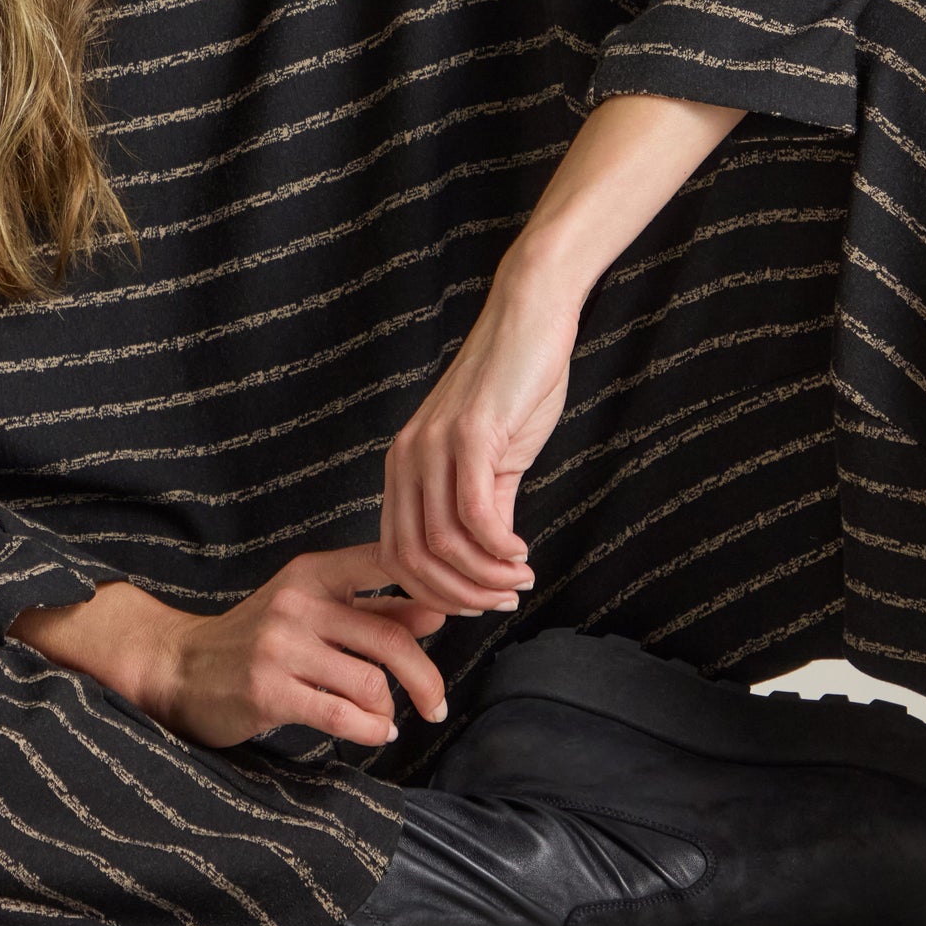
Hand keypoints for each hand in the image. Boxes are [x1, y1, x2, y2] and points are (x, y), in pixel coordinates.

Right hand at [147, 543, 449, 750]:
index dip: (439, 587)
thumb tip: (438, 609)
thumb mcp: (310, 607)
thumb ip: (371, 606)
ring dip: (391, 710)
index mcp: (313, 572)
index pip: (389, 566)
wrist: (180, 667)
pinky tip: (375, 733)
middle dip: (426, 677)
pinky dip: (371, 731)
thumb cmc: (255, 637)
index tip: (477, 608)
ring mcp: (281, 646)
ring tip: (389, 720)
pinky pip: (343, 716)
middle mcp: (298, 602)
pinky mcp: (269, 691)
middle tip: (438, 704)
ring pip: (370, 682)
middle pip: (390, 638)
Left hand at [377, 254, 581, 609]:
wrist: (529, 322)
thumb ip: (482, 507)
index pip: (396, 554)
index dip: (436, 593)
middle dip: (460, 596)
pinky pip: (475, 514)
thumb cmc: (513, 387)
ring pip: (442, 545)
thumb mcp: (491, 458)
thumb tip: (487, 561)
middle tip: (505, 600)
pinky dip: (498, 548)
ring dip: (486, 578)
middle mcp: (407, 458)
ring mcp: (434, 446)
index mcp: (403, 465)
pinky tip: (521, 552)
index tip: (482, 603)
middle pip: (411, 559)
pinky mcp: (470, 435)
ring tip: (521, 579)